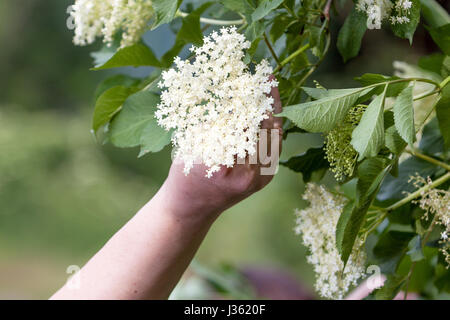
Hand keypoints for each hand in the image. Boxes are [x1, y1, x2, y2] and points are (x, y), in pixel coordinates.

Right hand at [158, 78, 282, 222]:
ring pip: (274, 138)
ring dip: (273, 113)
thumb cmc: (185, 175)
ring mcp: (259, 180)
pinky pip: (273, 148)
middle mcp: (247, 175)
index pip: (246, 124)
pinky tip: (269, 111)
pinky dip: (271, 128)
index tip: (255, 80)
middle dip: (267, 102)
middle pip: (265, 130)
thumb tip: (234, 96)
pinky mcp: (264, 181)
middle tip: (268, 79)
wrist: (192, 209)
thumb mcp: (193, 145)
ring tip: (270, 90)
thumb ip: (216, 124)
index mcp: (223, 164)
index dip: (252, 100)